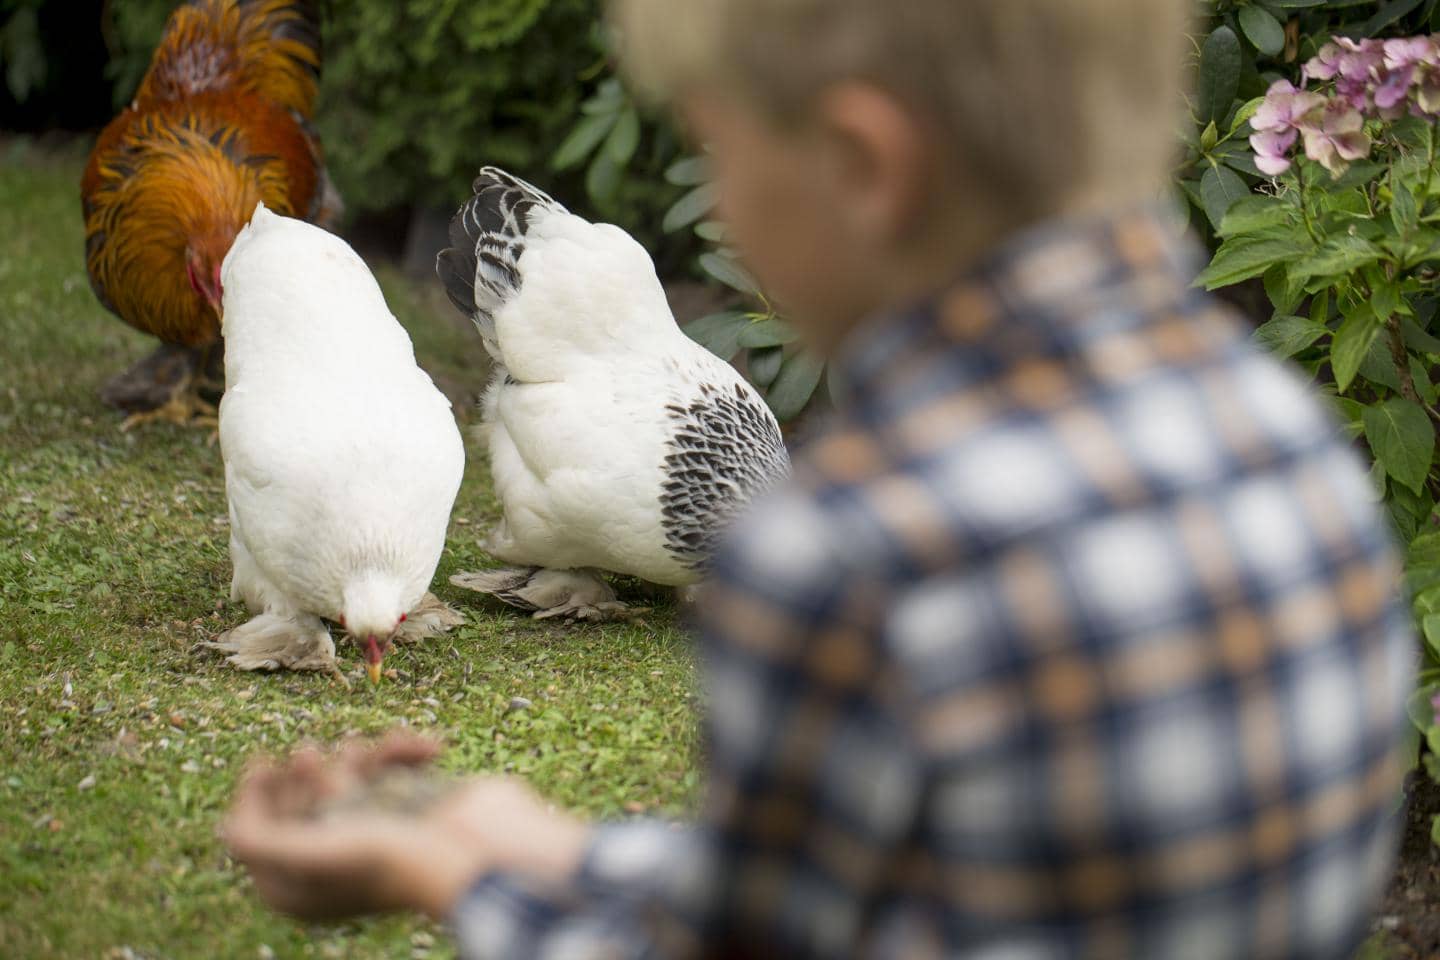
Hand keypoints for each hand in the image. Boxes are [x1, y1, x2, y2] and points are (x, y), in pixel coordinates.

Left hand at [222, 733, 591, 920]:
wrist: (477, 853)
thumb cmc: (392, 860)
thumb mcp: (313, 855)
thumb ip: (261, 842)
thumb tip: (225, 829)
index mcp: (304, 884)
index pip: (261, 837)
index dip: (255, 798)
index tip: (262, 763)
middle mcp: (336, 855)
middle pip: (300, 802)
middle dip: (305, 774)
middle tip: (306, 755)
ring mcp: (376, 826)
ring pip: (346, 776)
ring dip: (354, 756)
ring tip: (362, 750)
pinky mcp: (411, 801)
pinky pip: (394, 766)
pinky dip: (404, 752)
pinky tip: (423, 748)